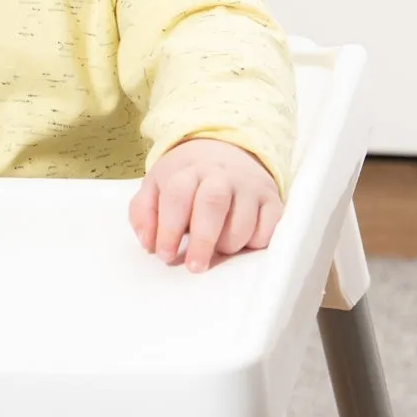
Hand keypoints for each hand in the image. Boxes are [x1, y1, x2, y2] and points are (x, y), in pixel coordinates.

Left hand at [129, 138, 282, 273]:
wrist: (225, 150)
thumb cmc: (185, 179)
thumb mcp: (156, 186)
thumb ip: (143, 213)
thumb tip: (148, 244)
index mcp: (187, 170)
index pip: (177, 196)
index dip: (169, 228)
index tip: (164, 254)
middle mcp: (220, 174)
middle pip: (212, 204)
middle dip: (202, 240)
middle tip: (194, 267)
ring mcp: (249, 186)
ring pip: (242, 223)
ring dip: (228, 245)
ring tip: (217, 246)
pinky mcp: (272, 200)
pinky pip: (268, 230)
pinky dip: (254, 243)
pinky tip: (241, 239)